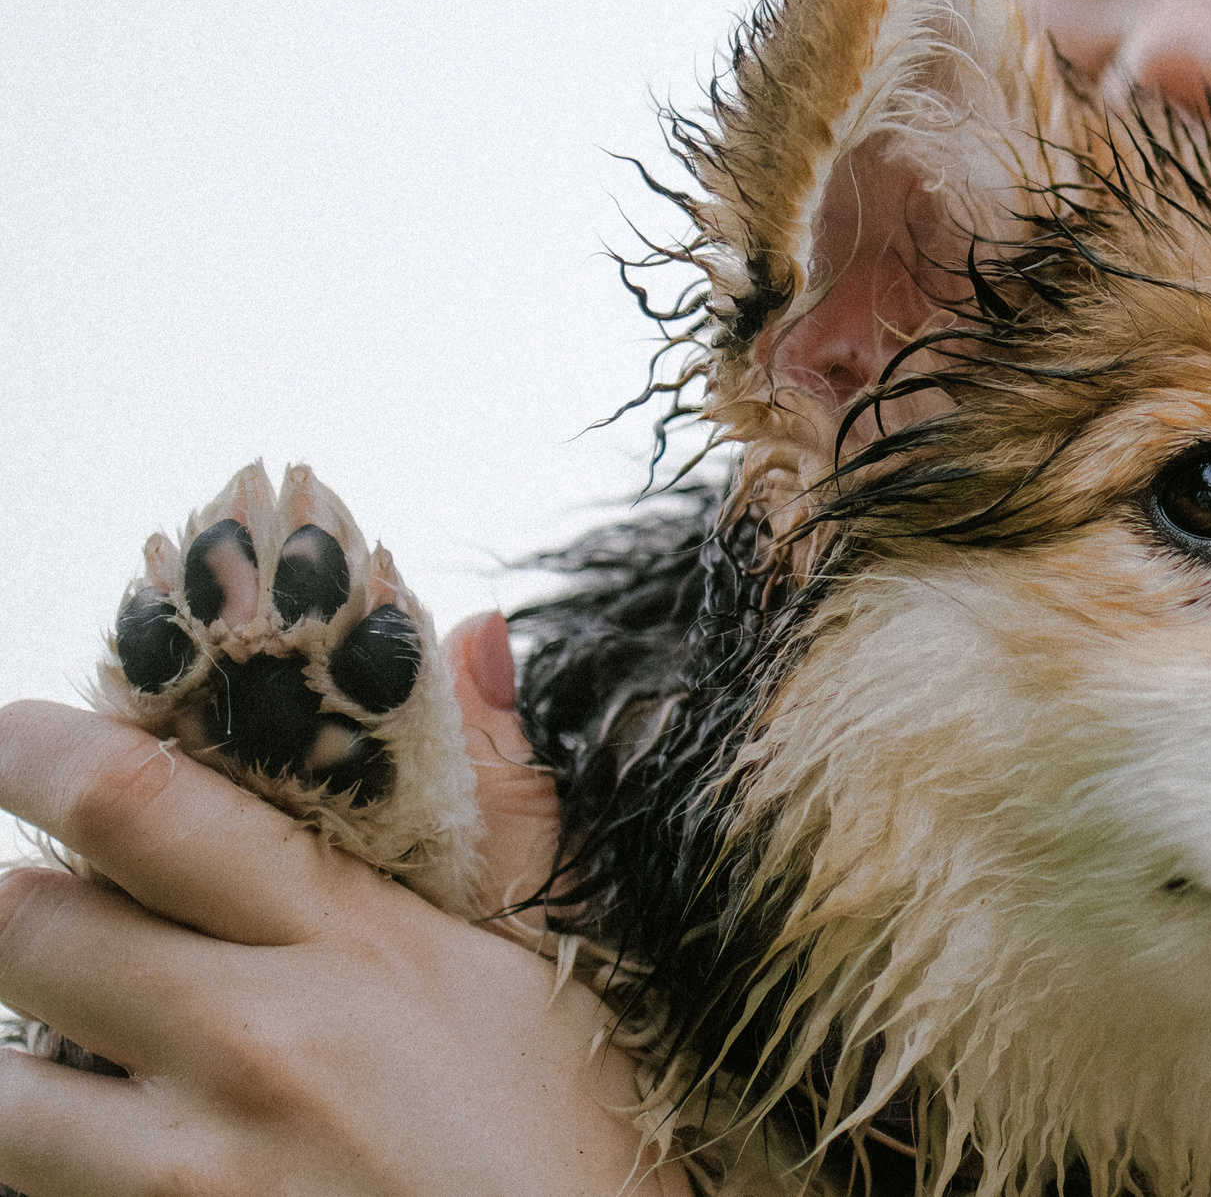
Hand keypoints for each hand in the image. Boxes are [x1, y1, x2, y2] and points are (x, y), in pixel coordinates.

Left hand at [0, 615, 681, 1196]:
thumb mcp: (558, 964)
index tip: (13, 736)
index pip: (145, 805)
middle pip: (24, 928)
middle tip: (24, 899)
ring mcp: (193, 1176)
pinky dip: (45, 1166)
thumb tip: (466, 636)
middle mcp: (255, 1045)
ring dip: (8, 1064)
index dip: (39, 750)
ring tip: (56, 1047)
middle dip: (1, 903)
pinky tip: (96, 1151)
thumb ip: (503, 801)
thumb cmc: (584, 1150)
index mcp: (355, 945)